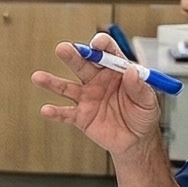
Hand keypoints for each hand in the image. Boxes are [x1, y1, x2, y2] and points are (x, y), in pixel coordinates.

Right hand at [33, 43, 162, 157]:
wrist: (136, 141)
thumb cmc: (143, 116)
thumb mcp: (149, 101)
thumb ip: (140, 87)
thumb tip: (132, 71)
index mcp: (116, 71)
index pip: (107, 52)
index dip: (101, 46)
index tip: (97, 45)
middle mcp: (98, 81)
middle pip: (82, 64)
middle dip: (72, 56)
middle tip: (63, 49)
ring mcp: (87, 98)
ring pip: (67, 87)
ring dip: (52, 82)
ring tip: (38, 77)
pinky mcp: (81, 116)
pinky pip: (66, 113)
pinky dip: (55, 112)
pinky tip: (46, 110)